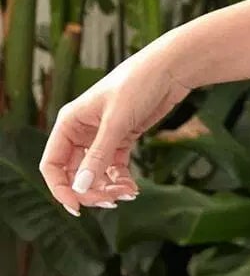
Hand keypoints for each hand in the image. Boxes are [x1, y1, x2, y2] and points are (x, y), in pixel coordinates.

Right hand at [39, 43, 194, 214]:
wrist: (171, 69)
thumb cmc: (139, 84)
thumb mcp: (117, 121)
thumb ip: (99, 155)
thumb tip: (81, 188)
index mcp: (70, 122)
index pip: (52, 164)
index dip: (60, 187)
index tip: (77, 206)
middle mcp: (82, 131)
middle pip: (75, 173)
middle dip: (90, 190)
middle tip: (111, 202)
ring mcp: (102, 136)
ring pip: (95, 173)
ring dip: (107, 188)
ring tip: (127, 193)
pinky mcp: (123, 138)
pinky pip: (114, 167)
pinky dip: (121, 180)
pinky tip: (133, 188)